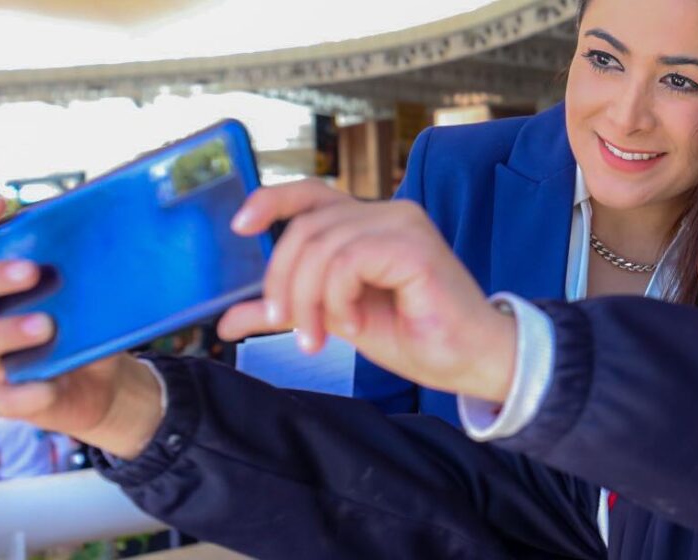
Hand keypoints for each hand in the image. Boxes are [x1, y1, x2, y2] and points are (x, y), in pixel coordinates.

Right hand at [0, 199, 161, 458]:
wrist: (108, 383)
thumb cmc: (88, 324)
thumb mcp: (92, 291)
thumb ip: (91, 263)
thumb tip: (123, 222)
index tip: (0, 203)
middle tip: (32, 270)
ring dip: (3, 331)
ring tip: (47, 325)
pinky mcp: (9, 399)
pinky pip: (6, 399)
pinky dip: (26, 392)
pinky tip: (48, 384)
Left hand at [219, 183, 516, 402]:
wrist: (471, 360)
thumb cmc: (416, 336)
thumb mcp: (337, 320)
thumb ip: (290, 309)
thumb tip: (227, 320)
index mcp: (369, 223)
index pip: (310, 194)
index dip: (270, 201)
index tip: (240, 228)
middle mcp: (387, 213)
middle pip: (305, 227)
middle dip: (283, 282)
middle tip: (286, 328)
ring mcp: (403, 225)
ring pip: (322, 247)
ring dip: (308, 300)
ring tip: (318, 339)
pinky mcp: (414, 248)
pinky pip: (349, 262)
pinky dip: (338, 298)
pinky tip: (353, 326)